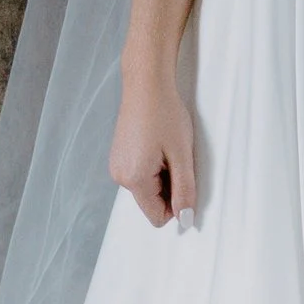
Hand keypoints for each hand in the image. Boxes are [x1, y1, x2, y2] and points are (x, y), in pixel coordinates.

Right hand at [111, 66, 198, 226]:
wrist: (146, 84)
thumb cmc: (165, 114)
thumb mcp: (182, 155)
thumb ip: (184, 190)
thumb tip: (186, 219)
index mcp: (133, 179)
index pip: (157, 216)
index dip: (177, 205)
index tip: (186, 179)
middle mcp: (120, 176)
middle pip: (152, 202)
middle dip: (169, 187)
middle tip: (177, 158)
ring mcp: (117, 166)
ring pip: (147, 188)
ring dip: (162, 175)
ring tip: (167, 148)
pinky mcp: (119, 156)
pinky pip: (140, 174)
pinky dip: (153, 166)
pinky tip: (158, 144)